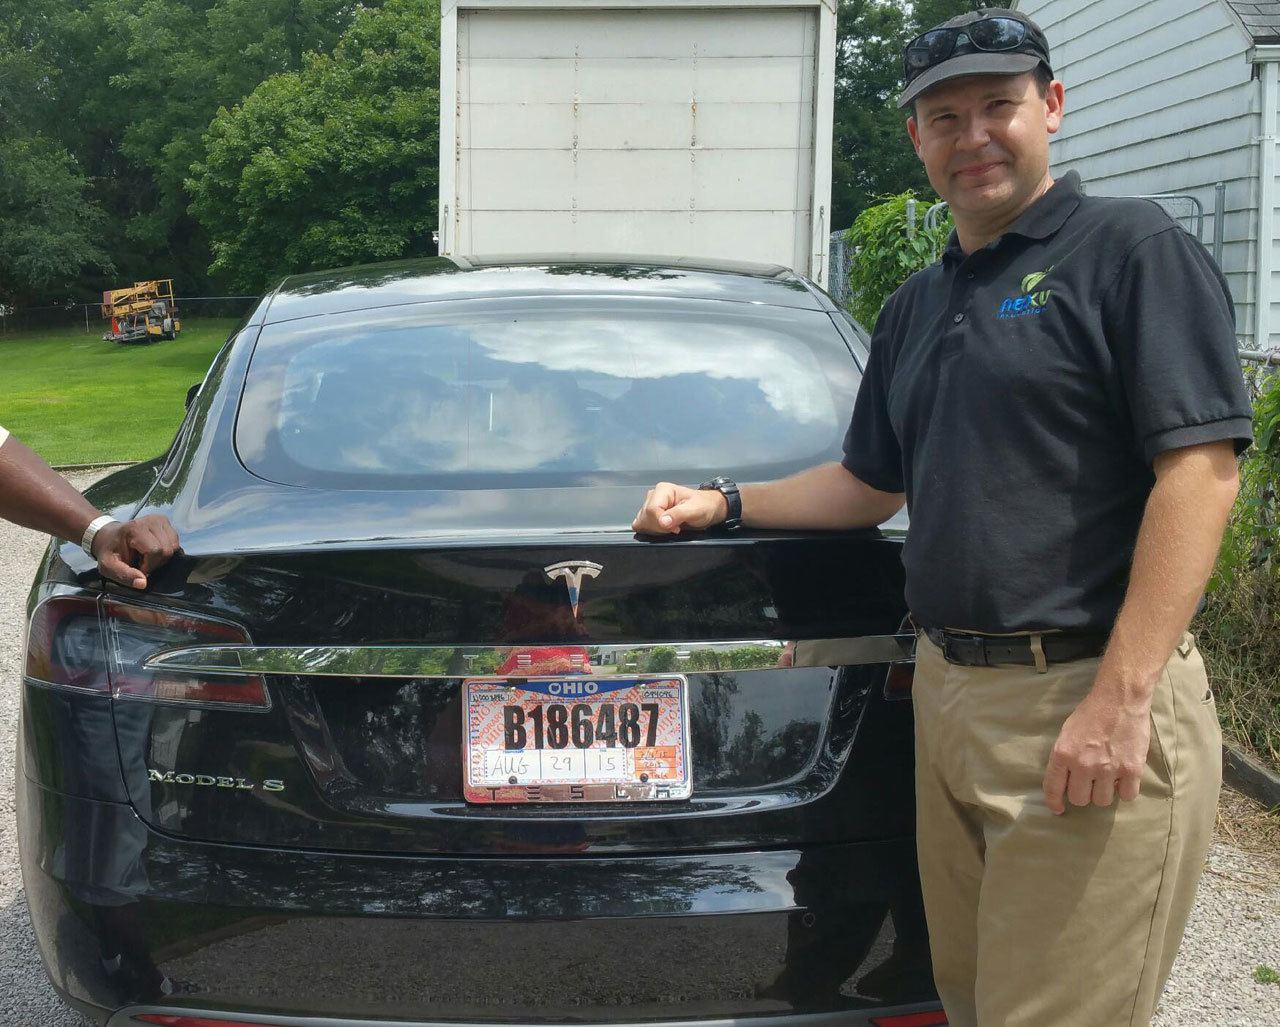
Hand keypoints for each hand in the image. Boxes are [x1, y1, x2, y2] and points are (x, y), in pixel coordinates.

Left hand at [92, 514, 181, 589]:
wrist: (108, 535)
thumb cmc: (109, 550)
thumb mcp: (108, 566)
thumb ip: (124, 575)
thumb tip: (143, 583)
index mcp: (136, 529)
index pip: (156, 550)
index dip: (149, 565)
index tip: (138, 568)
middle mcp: (152, 520)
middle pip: (167, 549)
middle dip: (157, 562)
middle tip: (142, 563)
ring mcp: (160, 519)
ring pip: (174, 546)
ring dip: (162, 557)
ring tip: (147, 557)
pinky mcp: (165, 522)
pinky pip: (175, 541)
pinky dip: (166, 550)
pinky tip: (154, 550)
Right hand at [632, 482, 726, 534]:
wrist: (709, 509)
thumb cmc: (704, 506)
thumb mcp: (695, 510)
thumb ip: (679, 514)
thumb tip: (663, 522)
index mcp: (663, 490)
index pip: (651, 510)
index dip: (662, 522)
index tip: (676, 527)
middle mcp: (654, 496)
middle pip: (645, 517)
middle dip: (660, 527)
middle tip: (676, 526)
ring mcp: (650, 505)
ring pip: (642, 522)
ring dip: (656, 529)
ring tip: (672, 526)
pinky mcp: (650, 515)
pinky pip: (642, 525)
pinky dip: (652, 530)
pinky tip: (665, 529)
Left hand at [1042, 688, 1150, 813]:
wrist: (1119, 699)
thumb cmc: (1091, 713)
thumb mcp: (1067, 733)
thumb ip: (1064, 757)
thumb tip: (1065, 780)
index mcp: (1063, 754)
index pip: (1054, 788)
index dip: (1054, 802)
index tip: (1058, 809)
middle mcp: (1083, 765)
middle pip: (1080, 800)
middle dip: (1083, 793)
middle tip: (1090, 783)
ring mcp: (1108, 769)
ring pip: (1102, 801)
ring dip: (1104, 792)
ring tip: (1108, 777)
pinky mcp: (1131, 770)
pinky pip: (1127, 796)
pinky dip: (1125, 790)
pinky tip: (1124, 778)